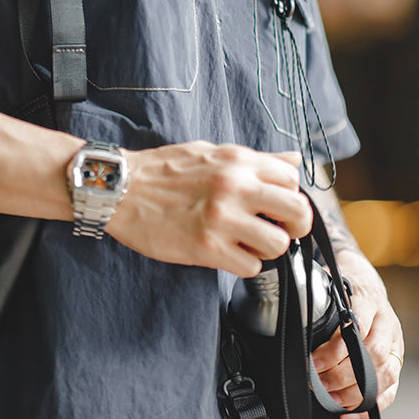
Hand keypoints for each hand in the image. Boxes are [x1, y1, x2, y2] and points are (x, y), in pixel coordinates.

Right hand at [105, 142, 311, 275]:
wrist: (120, 188)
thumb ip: (254, 158)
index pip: (292, 179)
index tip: (278, 207)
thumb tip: (293, 159)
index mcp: (237, 161)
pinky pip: (250, 267)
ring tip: (246, 243)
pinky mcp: (206, 247)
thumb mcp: (210, 151)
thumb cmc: (161, 170)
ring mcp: (221, 218)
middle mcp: (234, 187)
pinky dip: (243, 264)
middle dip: (295, 226)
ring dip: (267, 249)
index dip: (289, 196)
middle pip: (298, 212)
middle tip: (278, 230)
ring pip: (278, 245)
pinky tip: (226, 253)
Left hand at [312, 252, 403, 418]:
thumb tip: (294, 311)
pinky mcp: (397, 362)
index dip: (336, 349)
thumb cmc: (343, 286)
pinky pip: (391, 390)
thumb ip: (317, 296)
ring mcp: (396, 344)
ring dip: (357, 392)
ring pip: (386, 375)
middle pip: (373, 355)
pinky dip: (371, 405)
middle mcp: (387, 324)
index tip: (314, 361)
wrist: (365, 282)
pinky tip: (350, 412)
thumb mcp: (329, 282)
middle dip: (343, 375)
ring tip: (331, 399)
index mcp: (369, 301)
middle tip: (318, 383)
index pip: (358, 328)